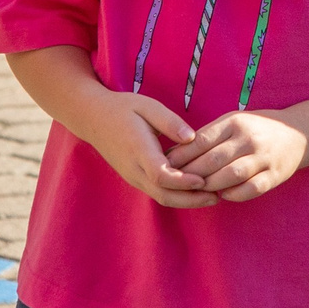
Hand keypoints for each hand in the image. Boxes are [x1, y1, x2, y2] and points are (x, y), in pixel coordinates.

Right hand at [94, 92, 216, 207]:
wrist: (93, 118)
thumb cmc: (123, 108)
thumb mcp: (147, 106)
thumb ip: (170, 122)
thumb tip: (192, 137)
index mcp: (137, 149)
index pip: (160, 175)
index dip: (183, 181)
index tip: (204, 180)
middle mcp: (134, 168)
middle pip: (163, 194)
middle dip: (190, 200)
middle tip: (216, 197)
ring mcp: (133, 176)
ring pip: (160, 197)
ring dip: (186, 201)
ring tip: (211, 198)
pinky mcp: (134, 178)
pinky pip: (157, 193)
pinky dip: (177, 196)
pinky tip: (195, 192)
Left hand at [163, 109, 308, 201]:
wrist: (300, 133)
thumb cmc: (257, 128)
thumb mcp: (234, 121)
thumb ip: (208, 135)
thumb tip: (174, 153)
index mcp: (235, 122)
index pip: (201, 140)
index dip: (181, 155)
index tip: (165, 165)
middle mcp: (249, 138)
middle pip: (213, 160)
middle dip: (190, 174)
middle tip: (174, 183)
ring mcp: (263, 158)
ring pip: (230, 176)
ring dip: (210, 186)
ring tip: (197, 190)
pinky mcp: (275, 175)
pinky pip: (250, 189)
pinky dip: (234, 195)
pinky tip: (222, 195)